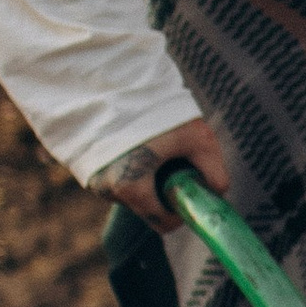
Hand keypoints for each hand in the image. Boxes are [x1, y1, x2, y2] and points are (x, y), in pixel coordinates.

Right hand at [91, 117, 229, 234]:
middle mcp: (107, 189)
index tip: (188, 193)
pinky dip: (130, 169)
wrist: (114, 83)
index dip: (181, 213)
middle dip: (163, 192)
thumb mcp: (198, 139)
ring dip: (146, 179)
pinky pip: (116, 179)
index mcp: (131, 187)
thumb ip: (213, 171)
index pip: (162, 223)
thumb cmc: (160, 110)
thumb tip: (218, 192)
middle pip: (147, 207)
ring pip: (131, 193)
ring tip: (153, 146)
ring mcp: (94, 180)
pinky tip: (137, 144)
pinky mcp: (87, 168)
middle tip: (173, 162)